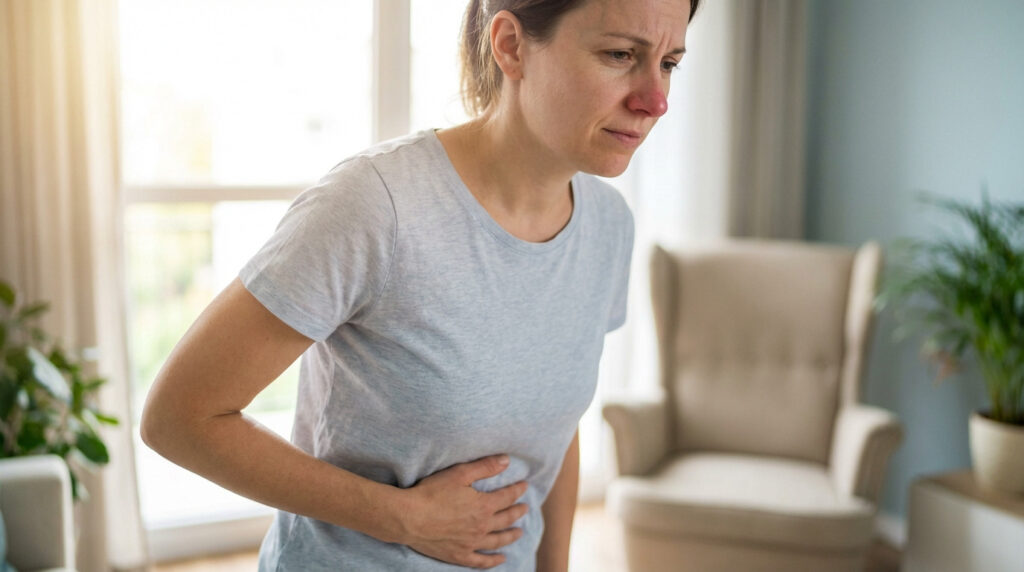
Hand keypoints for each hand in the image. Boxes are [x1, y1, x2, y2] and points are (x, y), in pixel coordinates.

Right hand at [399, 454, 528, 568]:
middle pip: (506, 519)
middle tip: (525, 508)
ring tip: (519, 532)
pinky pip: (481, 561)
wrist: (408, 518)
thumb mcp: (459, 473)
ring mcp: (471, 543)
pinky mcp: (459, 555)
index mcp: (483, 506)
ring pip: (497, 541)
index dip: (517, 490)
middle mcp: (482, 526)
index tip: (525, 486)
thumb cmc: (431, 493)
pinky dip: (493, 561)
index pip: (507, 497)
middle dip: (517, 512)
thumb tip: (506, 460)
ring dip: (510, 536)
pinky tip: (500, 559)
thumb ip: (485, 467)